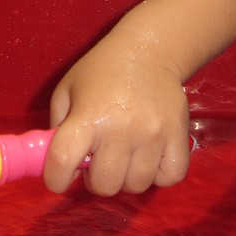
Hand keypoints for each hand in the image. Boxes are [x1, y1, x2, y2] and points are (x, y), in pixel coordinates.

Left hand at [44, 19, 189, 196]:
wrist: (148, 50)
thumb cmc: (101, 71)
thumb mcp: (67, 90)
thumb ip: (57, 128)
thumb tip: (59, 165)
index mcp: (87, 116)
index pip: (62, 163)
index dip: (56, 179)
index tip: (60, 177)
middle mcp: (121, 128)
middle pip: (104, 185)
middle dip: (96, 178)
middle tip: (99, 160)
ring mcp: (153, 134)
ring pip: (136, 186)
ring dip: (126, 177)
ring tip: (125, 155)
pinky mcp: (178, 136)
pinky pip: (169, 177)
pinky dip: (159, 174)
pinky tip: (149, 156)